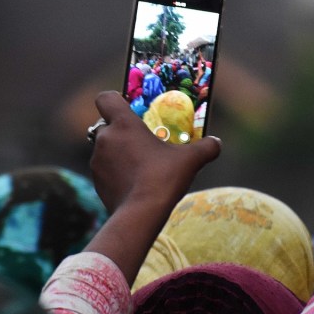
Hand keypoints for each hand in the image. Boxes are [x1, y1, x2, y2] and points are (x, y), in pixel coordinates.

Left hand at [86, 91, 219, 283]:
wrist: (140, 215)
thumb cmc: (163, 179)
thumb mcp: (190, 160)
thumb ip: (206, 148)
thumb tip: (216, 143)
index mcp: (123, 125)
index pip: (105, 98)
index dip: (115, 100)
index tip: (129, 110)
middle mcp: (105, 139)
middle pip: (106, 125)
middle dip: (121, 131)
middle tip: (142, 141)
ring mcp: (97, 162)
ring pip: (105, 149)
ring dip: (118, 152)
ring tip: (141, 165)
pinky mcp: (97, 182)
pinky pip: (105, 170)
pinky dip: (116, 173)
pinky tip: (134, 184)